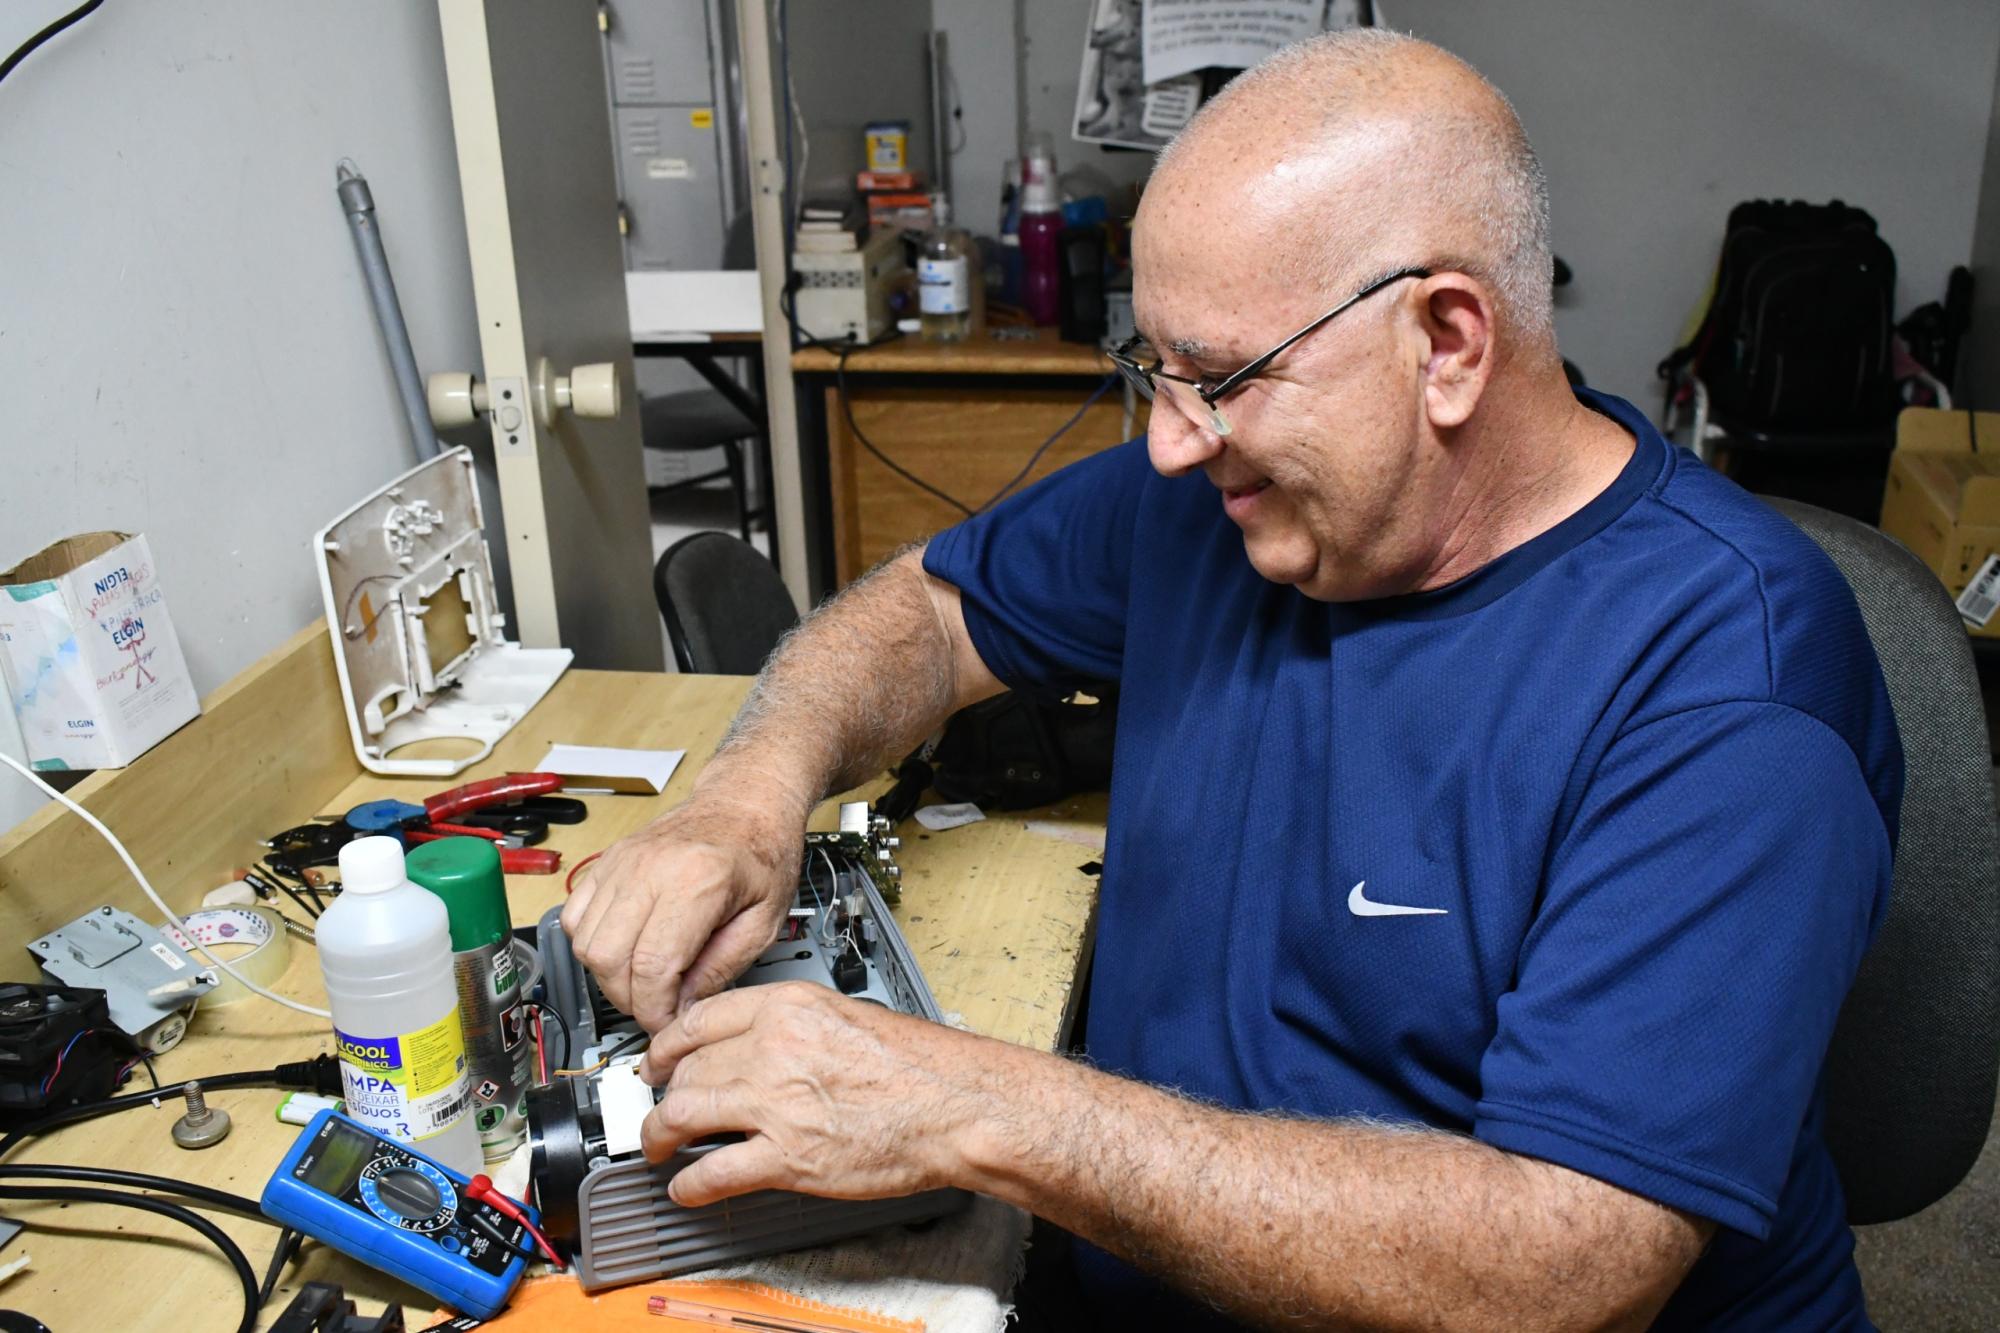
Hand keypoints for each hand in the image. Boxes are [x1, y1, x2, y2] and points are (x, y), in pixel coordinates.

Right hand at [562, 789, 803, 1031]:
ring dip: (609, 976)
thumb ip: (721, 968)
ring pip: (585, 942)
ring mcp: (623, 862)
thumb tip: (681, 1007)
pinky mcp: (608, 861)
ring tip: (644, 980)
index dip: (655, 1009)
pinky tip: (625, 950)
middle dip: (629, 999)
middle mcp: (651, 868)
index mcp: (697, 881)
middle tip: (657, 1006)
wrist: (746, 803)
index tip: (667, 1023)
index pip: (652, 966)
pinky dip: (592, 944)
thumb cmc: (762, 853)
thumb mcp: (764, 921)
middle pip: (609, 958)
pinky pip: (575, 916)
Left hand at [636, 982, 1001, 1205]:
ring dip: (659, 1137)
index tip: (656, 1060)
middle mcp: (773, 1048)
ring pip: (682, 1115)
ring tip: (658, 1148)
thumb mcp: (846, 1014)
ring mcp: (776, 1103)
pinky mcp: (787, 1157)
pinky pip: (713, 1172)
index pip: (698, 1020)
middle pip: (686, 1068)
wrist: (955, 1104)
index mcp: (788, 1007)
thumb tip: (755, 1045)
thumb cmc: (919, 1066)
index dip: (665, 1046)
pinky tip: (688, 1188)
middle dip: (664, 1094)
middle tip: (662, 1109)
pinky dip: (690, 1185)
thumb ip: (793, 1026)